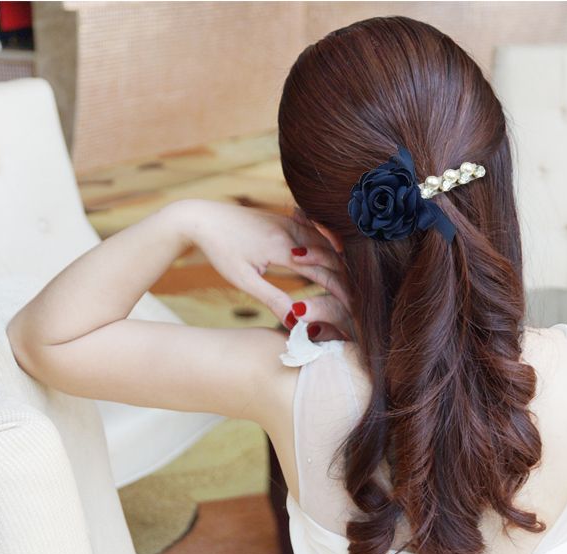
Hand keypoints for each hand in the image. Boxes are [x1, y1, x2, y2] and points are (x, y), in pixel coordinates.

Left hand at [165, 199, 351, 337]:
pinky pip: (316, 233)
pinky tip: (338, 255)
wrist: (202, 218)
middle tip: (363, 299)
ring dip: (342, 262)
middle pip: (332, 257)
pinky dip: (329, 247)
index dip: (343, 292)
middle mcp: (291, 232)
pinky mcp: (285, 219)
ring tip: (355, 282)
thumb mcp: (244, 280)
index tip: (357, 309)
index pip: (324, 273)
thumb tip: (296, 322)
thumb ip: (273, 298)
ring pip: (326, 243)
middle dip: (348, 279)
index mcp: (282, 248)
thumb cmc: (220, 251)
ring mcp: (289, 223)